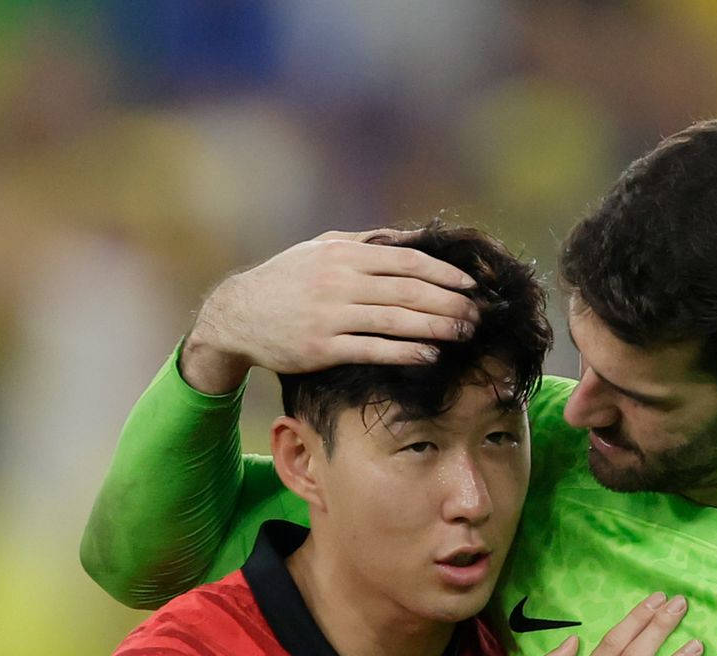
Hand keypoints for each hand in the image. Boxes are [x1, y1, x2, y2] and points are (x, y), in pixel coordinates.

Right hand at [180, 231, 481, 392]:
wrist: (237, 315)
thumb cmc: (288, 281)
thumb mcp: (322, 250)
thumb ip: (367, 243)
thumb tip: (414, 239)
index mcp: (344, 255)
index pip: (407, 261)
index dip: (444, 273)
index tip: (472, 285)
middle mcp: (339, 281)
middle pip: (408, 290)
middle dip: (449, 303)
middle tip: (479, 316)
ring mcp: (330, 315)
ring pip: (395, 320)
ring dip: (436, 327)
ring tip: (465, 334)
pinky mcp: (321, 348)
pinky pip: (372, 350)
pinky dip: (405, 352)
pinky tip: (430, 355)